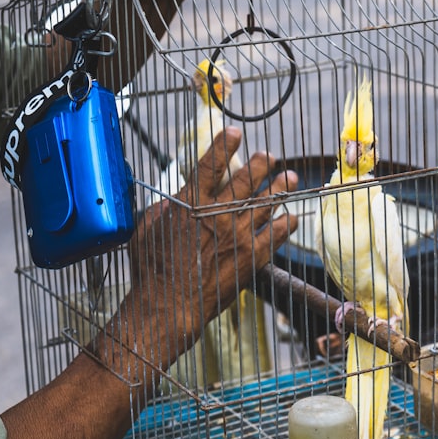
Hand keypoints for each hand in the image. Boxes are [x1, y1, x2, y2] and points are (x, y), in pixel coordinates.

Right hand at [126, 127, 297, 365]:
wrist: (167, 307)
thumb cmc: (151, 269)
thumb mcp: (146, 228)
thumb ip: (162, 209)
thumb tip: (174, 198)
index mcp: (191, 203)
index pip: (212, 164)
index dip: (224, 144)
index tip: (235, 132)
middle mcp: (219, 215)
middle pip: (247, 179)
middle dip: (262, 162)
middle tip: (270, 155)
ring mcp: (238, 236)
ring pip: (267, 203)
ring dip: (279, 187)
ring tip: (289, 177)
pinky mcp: (251, 258)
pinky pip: (276, 235)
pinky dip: (286, 224)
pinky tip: (292, 218)